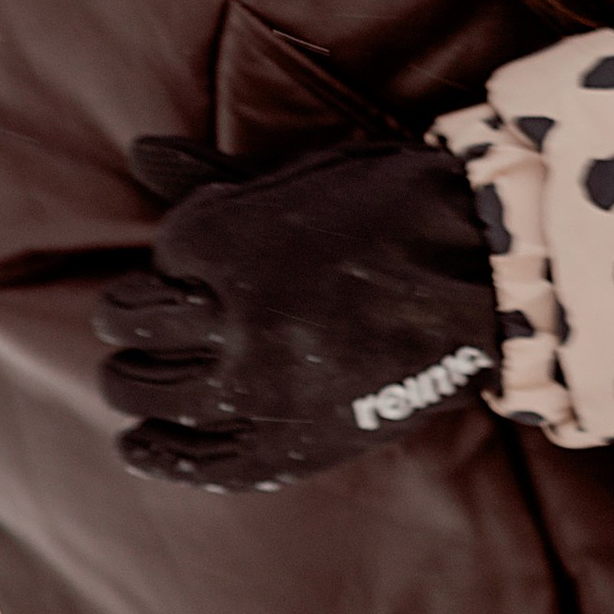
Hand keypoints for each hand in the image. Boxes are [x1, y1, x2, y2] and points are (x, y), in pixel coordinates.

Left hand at [96, 133, 502, 491]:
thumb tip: (139, 150)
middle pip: (133, 325)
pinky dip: (159, 455)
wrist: (485, 278)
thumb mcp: (301, 175)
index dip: (170, 261)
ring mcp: (258, 387)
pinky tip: (136, 444)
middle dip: (128, 318)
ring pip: (149, 391)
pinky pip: (201, 463)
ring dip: (129, 381)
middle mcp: (230, 318)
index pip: (159, 258)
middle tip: (133, 318)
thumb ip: (211, 174)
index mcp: (227, 241)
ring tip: (130, 375)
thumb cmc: (395, 209)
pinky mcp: (290, 444)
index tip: (191, 264)